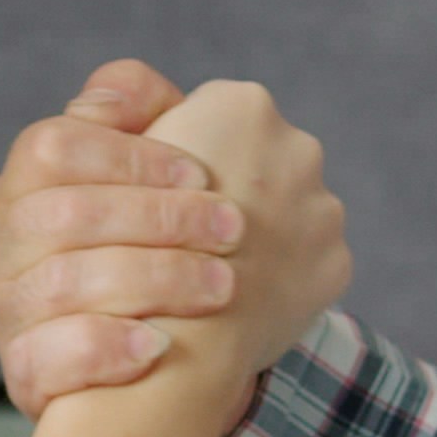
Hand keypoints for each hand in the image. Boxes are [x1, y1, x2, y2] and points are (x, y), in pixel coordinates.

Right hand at [0, 60, 244, 413]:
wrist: (155, 362)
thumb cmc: (155, 247)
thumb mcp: (147, 173)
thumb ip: (143, 117)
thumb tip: (126, 94)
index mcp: (26, 185)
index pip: (54, 148)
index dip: (131, 157)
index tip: (201, 172)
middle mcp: (4, 244)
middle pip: (63, 214)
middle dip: (158, 217)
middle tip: (234, 230)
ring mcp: (10, 312)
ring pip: (61, 284)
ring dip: (154, 279)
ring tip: (223, 286)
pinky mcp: (24, 374)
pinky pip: (46, 359)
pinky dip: (105, 349)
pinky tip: (158, 347)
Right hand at [140, 80, 352, 377]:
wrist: (169, 340)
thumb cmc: (122, 242)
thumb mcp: (100, 153)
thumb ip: (126, 108)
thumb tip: (143, 96)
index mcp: (240, 104)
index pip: (212, 116)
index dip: (183, 155)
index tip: (169, 191)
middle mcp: (298, 145)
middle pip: (258, 160)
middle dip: (232, 188)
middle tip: (195, 232)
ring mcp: (324, 207)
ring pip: (288, 210)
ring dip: (261, 232)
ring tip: (217, 268)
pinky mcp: (336, 262)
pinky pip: (307, 261)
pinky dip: (281, 275)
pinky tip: (243, 296)